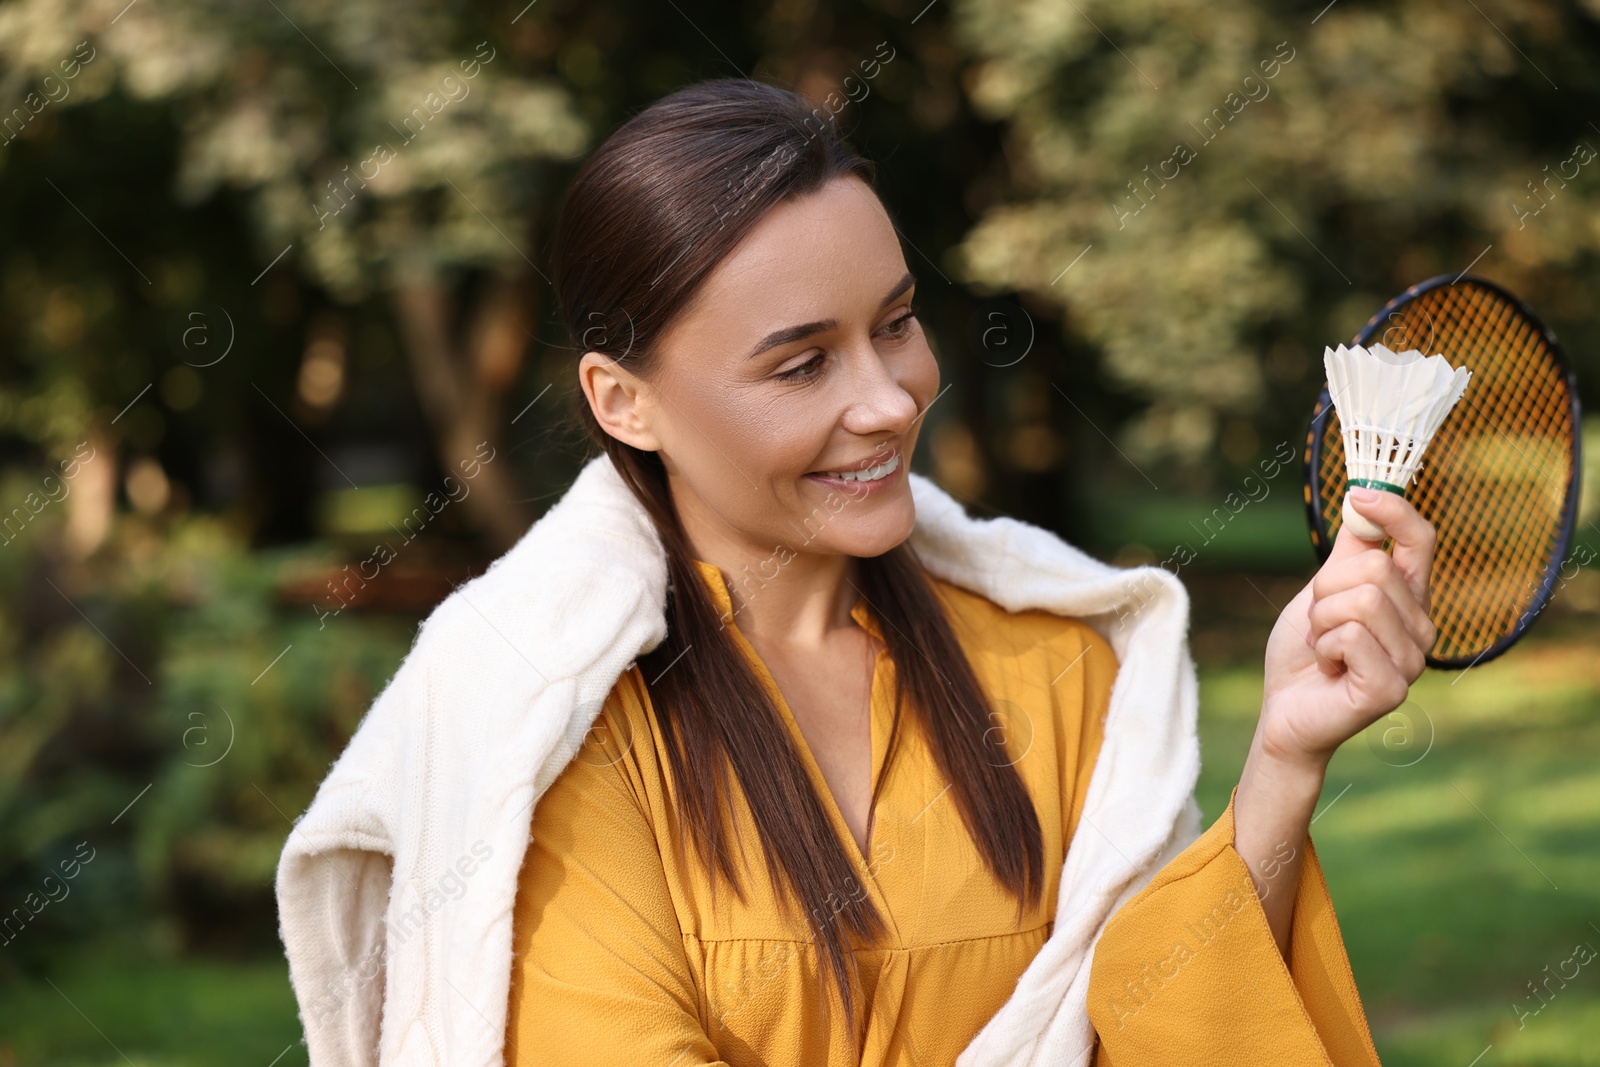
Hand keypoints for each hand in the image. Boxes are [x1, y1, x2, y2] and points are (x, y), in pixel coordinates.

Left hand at [1257, 488, 1438, 770]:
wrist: (1284, 711)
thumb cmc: (1304, 652)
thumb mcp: (1323, 592)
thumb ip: (1349, 553)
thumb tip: (1362, 499)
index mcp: (1408, 599)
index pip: (1421, 540)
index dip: (1394, 511)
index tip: (1358, 496)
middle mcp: (1421, 627)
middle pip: (1375, 568)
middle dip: (1325, 590)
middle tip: (1317, 623)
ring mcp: (1412, 661)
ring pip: (1361, 600)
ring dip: (1320, 621)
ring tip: (1321, 646)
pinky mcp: (1392, 688)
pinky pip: (1349, 636)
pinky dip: (1322, 646)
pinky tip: (1327, 669)